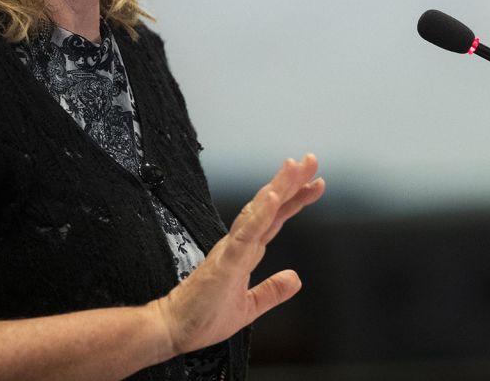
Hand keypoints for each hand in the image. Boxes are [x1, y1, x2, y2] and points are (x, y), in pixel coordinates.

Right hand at [152, 154, 324, 354]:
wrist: (173, 330)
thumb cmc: (203, 317)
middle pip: (268, 206)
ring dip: (276, 188)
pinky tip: (274, 197)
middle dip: (291, 182)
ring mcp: (230, 250)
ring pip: (257, 212)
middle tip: (311, 159)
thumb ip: (271, 291)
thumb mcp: (248, 307)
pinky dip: (260, 214)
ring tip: (294, 167)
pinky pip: (245, 234)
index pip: (274, 219)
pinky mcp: (224, 262)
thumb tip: (296, 278)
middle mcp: (237, 244)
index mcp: (245, 251)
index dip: (294, 200)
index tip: (316, 183)